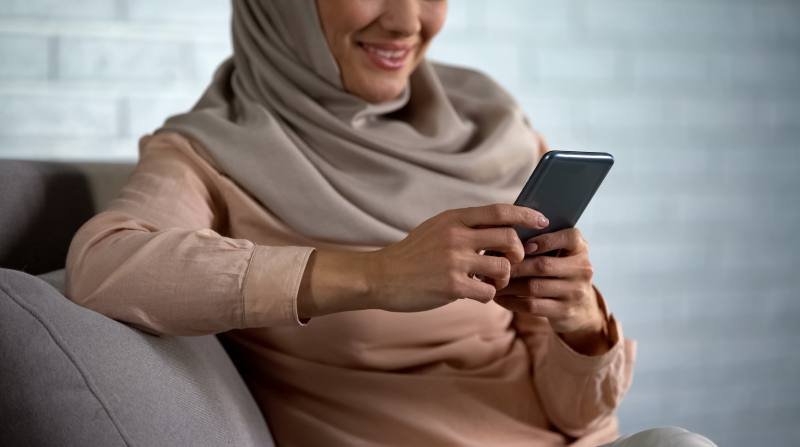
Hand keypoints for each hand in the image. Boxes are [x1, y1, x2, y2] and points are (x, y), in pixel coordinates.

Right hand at [365, 204, 548, 312]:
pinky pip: (489, 292)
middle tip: (512, 260)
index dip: (526, 214)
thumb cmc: (413, 254)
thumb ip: (465, 226)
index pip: (499, 211)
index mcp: (454, 219)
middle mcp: (456, 236)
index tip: (542, 219)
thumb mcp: (437, 228)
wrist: (382, 276)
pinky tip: (477, 293)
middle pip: (509, 237)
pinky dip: (489, 295)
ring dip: (504, 277)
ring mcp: (455, 261)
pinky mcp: (452, 286)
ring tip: (492, 280)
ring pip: (503, 266)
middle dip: (518, 251)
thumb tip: (501, 225)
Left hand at [494, 228, 609, 353]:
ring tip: (492, 282)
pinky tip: (500, 297)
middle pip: (543, 265)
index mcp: (581, 249)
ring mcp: (575, 292)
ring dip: (509, 285)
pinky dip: (512, 301)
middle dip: (515, 266)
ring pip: (534, 287)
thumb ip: (544, 244)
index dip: (546, 240)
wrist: (582, 309)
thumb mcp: (562, 256)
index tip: (524, 245)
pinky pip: (532, 306)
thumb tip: (506, 238)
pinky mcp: (565, 311)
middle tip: (494, 266)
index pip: (570, 237)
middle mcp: (582, 269)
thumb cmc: (562, 274)